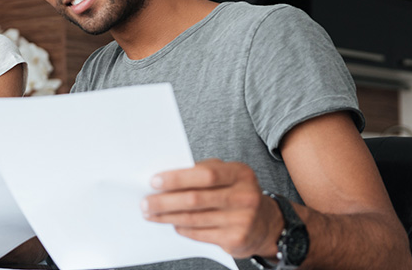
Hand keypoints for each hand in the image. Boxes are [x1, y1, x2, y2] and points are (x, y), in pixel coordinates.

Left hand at [141, 159, 283, 257]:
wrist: (266, 223)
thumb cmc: (237, 193)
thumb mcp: (228, 176)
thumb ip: (202, 172)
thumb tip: (165, 178)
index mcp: (240, 174)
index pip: (205, 174)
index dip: (177, 178)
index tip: (154, 181)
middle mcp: (244, 196)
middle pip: (196, 199)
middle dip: (165, 201)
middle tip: (145, 202)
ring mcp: (242, 219)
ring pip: (193, 218)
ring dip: (167, 216)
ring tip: (151, 214)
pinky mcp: (236, 239)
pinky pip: (199, 233)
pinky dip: (182, 228)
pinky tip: (172, 223)